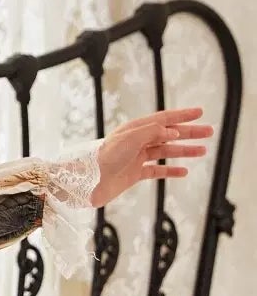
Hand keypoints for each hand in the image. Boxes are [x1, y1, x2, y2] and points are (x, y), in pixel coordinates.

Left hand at [91, 106, 213, 207]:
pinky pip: (156, 171)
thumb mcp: (130, 139)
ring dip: (184, 151)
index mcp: (136, 129)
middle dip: (190, 133)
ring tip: (202, 152)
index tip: (200, 113)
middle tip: (209, 132)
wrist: (86, 183)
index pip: (164, 119)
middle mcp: (137, 141)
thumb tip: (173, 132)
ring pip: (165, 152)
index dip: (182, 115)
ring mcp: (136, 158)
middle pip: (169, 135)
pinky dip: (170, 171)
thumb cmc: (103, 158)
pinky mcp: (133, 174)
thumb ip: (152, 132)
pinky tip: (183, 171)